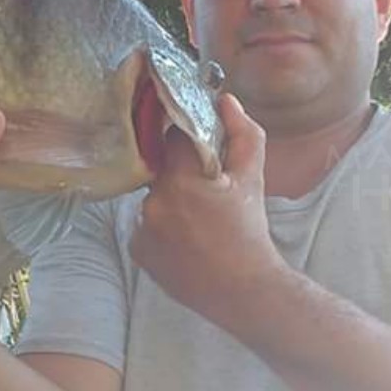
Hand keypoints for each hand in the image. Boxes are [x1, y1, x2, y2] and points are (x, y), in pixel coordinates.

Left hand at [130, 93, 286, 330]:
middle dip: (181, 175)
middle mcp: (153, 202)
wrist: (244, 290)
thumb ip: (242, 134)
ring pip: (153, 197)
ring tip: (198, 221)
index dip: (189, 144)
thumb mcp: (252, 178)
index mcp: (180, 180)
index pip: (172, 139)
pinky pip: (145, 225)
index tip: (204, 157)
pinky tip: (185, 239)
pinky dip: (161, 227)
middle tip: (206, 193)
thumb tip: (225, 100)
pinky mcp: (138, 250)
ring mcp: (141, 228)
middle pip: (162, 170)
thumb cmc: (250, 232)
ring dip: (171, 200)